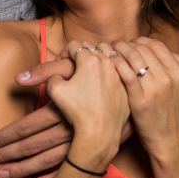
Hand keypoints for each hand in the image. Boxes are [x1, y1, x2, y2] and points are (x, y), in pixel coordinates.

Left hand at [0, 52, 133, 177]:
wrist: (134, 83)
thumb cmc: (99, 70)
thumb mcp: (72, 64)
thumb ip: (44, 70)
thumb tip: (17, 79)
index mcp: (61, 109)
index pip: (26, 126)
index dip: (5, 135)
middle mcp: (69, 129)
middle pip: (31, 146)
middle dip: (6, 155)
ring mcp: (82, 142)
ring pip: (47, 160)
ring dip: (23, 169)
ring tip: (2, 176)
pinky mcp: (95, 149)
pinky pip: (70, 170)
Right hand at [45, 40, 129, 170]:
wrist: (99, 133)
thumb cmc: (76, 112)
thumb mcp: (54, 90)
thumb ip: (50, 74)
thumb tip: (56, 72)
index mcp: (89, 60)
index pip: (74, 44)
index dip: (64, 52)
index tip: (61, 63)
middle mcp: (108, 62)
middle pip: (93, 46)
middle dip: (81, 53)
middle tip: (74, 65)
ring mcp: (121, 73)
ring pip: (110, 54)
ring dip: (99, 57)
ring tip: (91, 69)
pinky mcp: (128, 84)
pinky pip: (121, 68)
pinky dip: (112, 69)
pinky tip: (104, 79)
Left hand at [110, 38, 178, 160]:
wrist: (169, 140)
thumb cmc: (175, 115)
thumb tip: (171, 52)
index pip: (158, 46)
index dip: (142, 40)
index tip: (133, 42)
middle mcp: (169, 78)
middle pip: (144, 49)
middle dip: (129, 43)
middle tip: (118, 43)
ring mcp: (154, 89)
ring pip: (134, 57)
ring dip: (120, 49)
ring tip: (112, 48)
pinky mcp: (139, 100)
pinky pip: (126, 73)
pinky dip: (117, 62)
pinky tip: (111, 59)